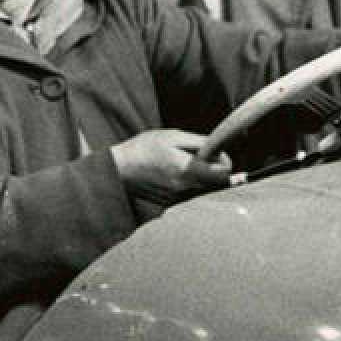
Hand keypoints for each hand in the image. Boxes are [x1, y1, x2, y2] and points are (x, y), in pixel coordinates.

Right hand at [111, 129, 231, 208]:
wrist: (117, 169)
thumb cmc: (144, 148)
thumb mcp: (173, 136)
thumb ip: (200, 143)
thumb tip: (221, 149)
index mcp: (187, 170)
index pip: (224, 174)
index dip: (223, 161)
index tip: (214, 152)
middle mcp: (185, 188)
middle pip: (213, 181)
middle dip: (210, 167)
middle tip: (193, 154)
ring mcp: (177, 198)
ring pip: (200, 187)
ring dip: (197, 175)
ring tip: (177, 162)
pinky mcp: (170, 203)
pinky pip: (187, 192)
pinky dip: (184, 182)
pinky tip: (168, 173)